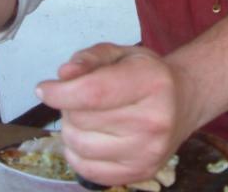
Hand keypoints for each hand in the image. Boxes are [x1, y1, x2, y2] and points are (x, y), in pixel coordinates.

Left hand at [36, 43, 196, 186]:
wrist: (183, 101)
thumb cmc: (147, 73)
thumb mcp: (121, 53)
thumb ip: (89, 58)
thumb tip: (63, 74)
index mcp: (150, 81)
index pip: (94, 92)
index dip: (60, 92)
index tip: (44, 89)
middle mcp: (154, 120)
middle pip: (82, 120)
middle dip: (68, 106)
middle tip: (77, 97)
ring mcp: (148, 151)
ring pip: (79, 146)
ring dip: (70, 129)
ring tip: (85, 116)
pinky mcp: (140, 173)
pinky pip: (86, 170)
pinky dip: (77, 152)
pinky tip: (89, 136)